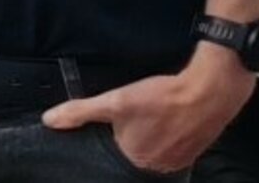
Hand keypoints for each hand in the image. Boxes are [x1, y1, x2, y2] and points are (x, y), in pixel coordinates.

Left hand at [40, 46, 254, 173]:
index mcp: (136, 160)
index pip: (114, 152)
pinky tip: (167, 121)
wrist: (209, 92)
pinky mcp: (194, 152)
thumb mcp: (114, 101)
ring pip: (156, 149)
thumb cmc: (162, 97)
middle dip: (133, 136)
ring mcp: (179, 161)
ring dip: (151, 136)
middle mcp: (159, 167)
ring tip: (153, 118)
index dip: (113, 135)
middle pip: (136, 152)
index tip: (118, 124)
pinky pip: (173, 146)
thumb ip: (80, 112)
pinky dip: (168, 135)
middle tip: (138, 117)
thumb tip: (49, 120)